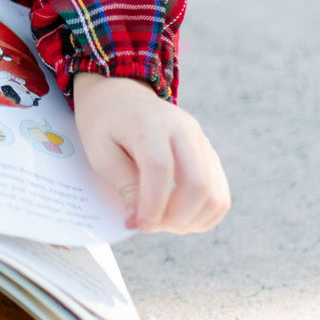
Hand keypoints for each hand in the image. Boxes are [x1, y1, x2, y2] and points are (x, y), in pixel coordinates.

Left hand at [72, 73, 229, 233]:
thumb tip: (141, 222)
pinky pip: (219, 194)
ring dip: (192, 221)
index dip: (153, 205)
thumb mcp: (100, 151)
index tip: (139, 225)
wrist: (119, 94)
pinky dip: (203, 215)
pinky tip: (177, 216)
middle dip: (176, 218)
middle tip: (149, 225)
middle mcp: (183, 129)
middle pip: (198, 185)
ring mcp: (201, 141)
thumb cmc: (104, 123)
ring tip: (161, 221)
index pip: (160, 169)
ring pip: (216, 195)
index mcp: (149, 122)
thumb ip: (124, 185)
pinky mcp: (208, 154)